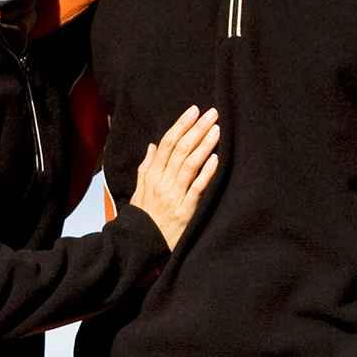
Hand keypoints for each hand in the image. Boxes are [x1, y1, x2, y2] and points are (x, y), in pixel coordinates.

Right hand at [129, 105, 218, 249]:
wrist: (139, 245)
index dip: (181, 125)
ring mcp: (174, 196)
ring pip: (189, 164)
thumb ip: (147, 167)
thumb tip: (153, 145)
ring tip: (216, 129)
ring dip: (204, 145)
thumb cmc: (143, 217)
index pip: (167, 143)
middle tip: (212, 113)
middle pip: (181, 149)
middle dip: (196, 129)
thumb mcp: (139, 190)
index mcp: (152, 175)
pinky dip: (206, 172)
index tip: (193, 111)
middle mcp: (162, 182)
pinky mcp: (185, 210)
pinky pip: (197, 188)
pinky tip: (216, 158)